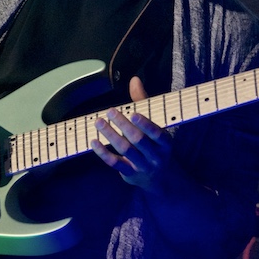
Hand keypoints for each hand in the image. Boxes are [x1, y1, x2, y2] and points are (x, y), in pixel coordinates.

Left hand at [90, 76, 172, 191]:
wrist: (160, 178)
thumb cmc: (155, 144)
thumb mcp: (155, 124)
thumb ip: (143, 102)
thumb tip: (134, 79)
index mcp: (165, 142)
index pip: (157, 133)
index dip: (145, 124)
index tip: (133, 114)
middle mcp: (156, 156)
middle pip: (138, 140)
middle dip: (123, 125)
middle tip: (109, 111)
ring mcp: (143, 166)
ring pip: (125, 150)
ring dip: (110, 135)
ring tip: (98, 122)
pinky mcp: (130, 174)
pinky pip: (115, 163)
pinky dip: (103, 153)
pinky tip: (94, 141)